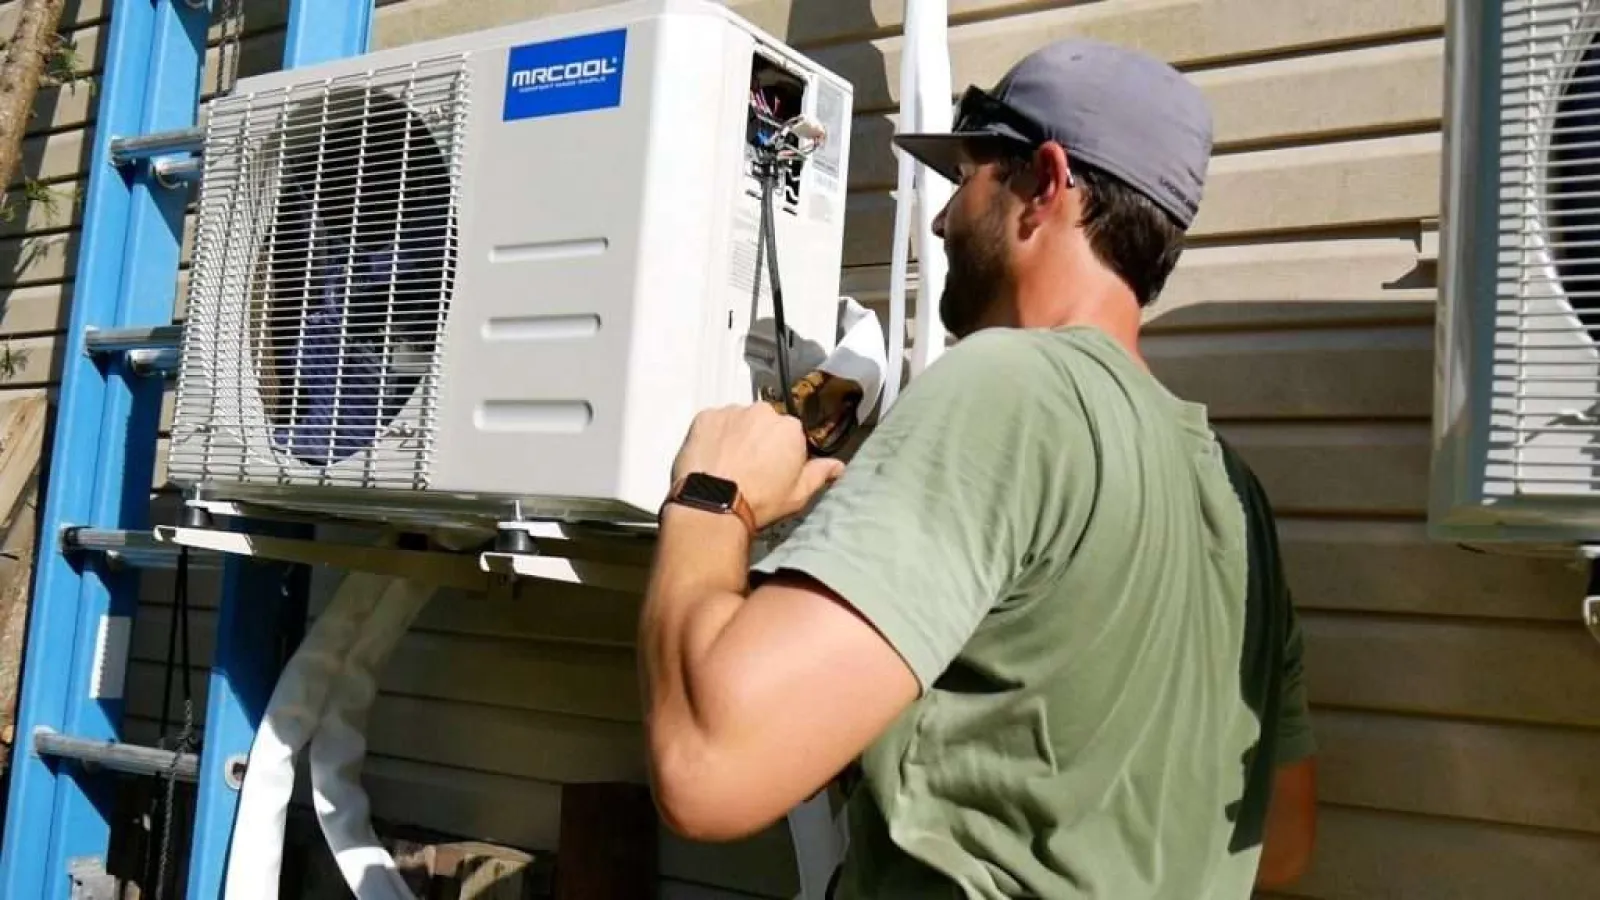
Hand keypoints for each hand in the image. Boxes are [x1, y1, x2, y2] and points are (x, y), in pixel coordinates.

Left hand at [672, 403, 845, 528]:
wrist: (714, 504)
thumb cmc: (757, 501)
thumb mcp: (797, 495)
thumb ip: (819, 474)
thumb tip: (837, 466)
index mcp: (790, 428)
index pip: (790, 434)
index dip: (782, 453)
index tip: (773, 469)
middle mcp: (763, 412)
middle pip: (763, 423)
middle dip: (759, 440)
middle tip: (749, 467)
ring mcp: (732, 412)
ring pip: (738, 420)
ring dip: (736, 436)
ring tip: (728, 465)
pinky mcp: (706, 416)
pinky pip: (714, 422)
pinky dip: (713, 436)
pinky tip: (712, 458)